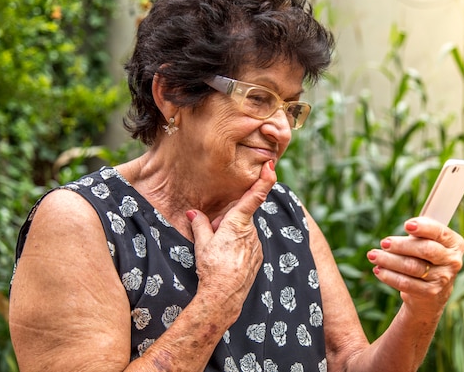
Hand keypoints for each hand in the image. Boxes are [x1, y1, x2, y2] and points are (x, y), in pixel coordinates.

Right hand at [186, 161, 276, 316]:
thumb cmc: (212, 267)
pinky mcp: (258, 257)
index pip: (254, 196)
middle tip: (212, 236)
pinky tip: (227, 260)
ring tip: (218, 253)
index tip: (271, 166)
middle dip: (225, 222)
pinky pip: (247, 245)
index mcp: (238, 223)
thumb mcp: (202, 244)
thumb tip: (193, 213)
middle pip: (238, 217)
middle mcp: (251, 231)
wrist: (224, 297)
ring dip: (230, 236)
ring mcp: (256, 245)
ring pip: (242, 232)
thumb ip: (200, 224)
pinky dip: (237, 247)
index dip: (264, 180)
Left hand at [367, 217, 463, 312]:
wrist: (432, 293)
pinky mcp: (430, 293)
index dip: (423, 227)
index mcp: (455, 243)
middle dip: (401, 245)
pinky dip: (389, 276)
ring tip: (373, 255)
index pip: (439, 232)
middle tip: (384, 242)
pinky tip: (378, 270)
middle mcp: (452, 261)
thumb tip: (408, 226)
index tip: (406, 225)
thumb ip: (421, 231)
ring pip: (412, 266)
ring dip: (389, 260)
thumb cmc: (426, 258)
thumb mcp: (428, 241)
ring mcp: (443, 279)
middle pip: (425, 250)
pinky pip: (406, 283)